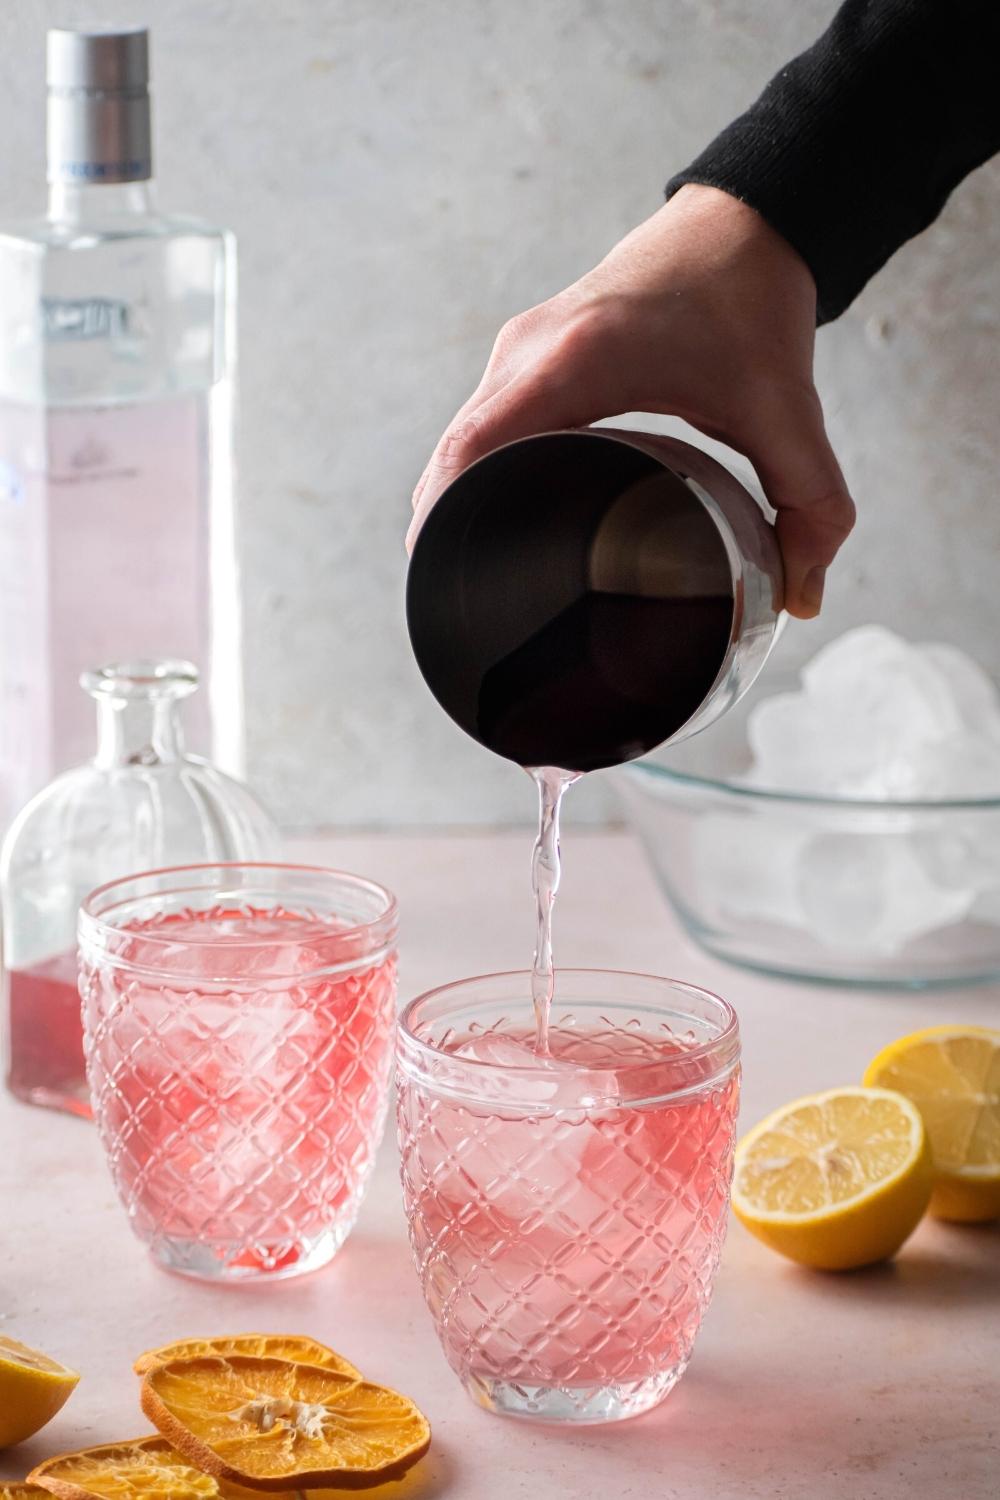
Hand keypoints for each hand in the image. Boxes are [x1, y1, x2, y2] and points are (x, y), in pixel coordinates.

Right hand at [408, 184, 854, 617]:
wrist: (742, 221)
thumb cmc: (750, 300)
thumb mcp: (787, 407)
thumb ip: (812, 504)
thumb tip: (803, 598)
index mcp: (579, 358)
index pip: (476, 445)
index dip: (448, 514)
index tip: (443, 573)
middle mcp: (533, 350)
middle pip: (459, 453)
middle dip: (451, 527)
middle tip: (464, 602)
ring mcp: (523, 350)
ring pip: (463, 441)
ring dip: (459, 500)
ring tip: (468, 572)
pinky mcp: (527, 356)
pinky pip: (480, 424)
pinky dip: (478, 471)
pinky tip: (490, 517)